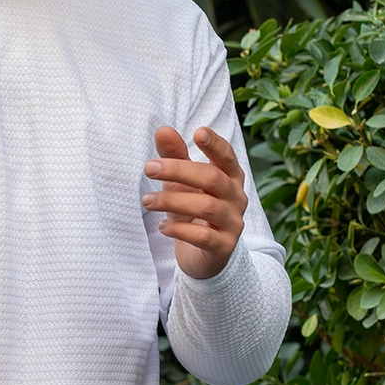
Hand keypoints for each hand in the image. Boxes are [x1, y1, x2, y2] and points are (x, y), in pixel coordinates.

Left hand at [141, 126, 247, 280]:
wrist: (204, 254)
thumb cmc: (193, 209)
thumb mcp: (182, 182)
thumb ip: (175, 156)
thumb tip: (163, 130)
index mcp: (230, 177)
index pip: (227, 156)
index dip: (215, 144)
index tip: (198, 132)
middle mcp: (236, 197)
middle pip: (212, 178)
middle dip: (179, 170)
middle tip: (149, 168)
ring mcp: (232, 223)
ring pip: (206, 207)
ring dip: (171, 201)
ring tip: (147, 200)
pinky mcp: (223, 247)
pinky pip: (203, 236)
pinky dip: (179, 229)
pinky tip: (162, 226)